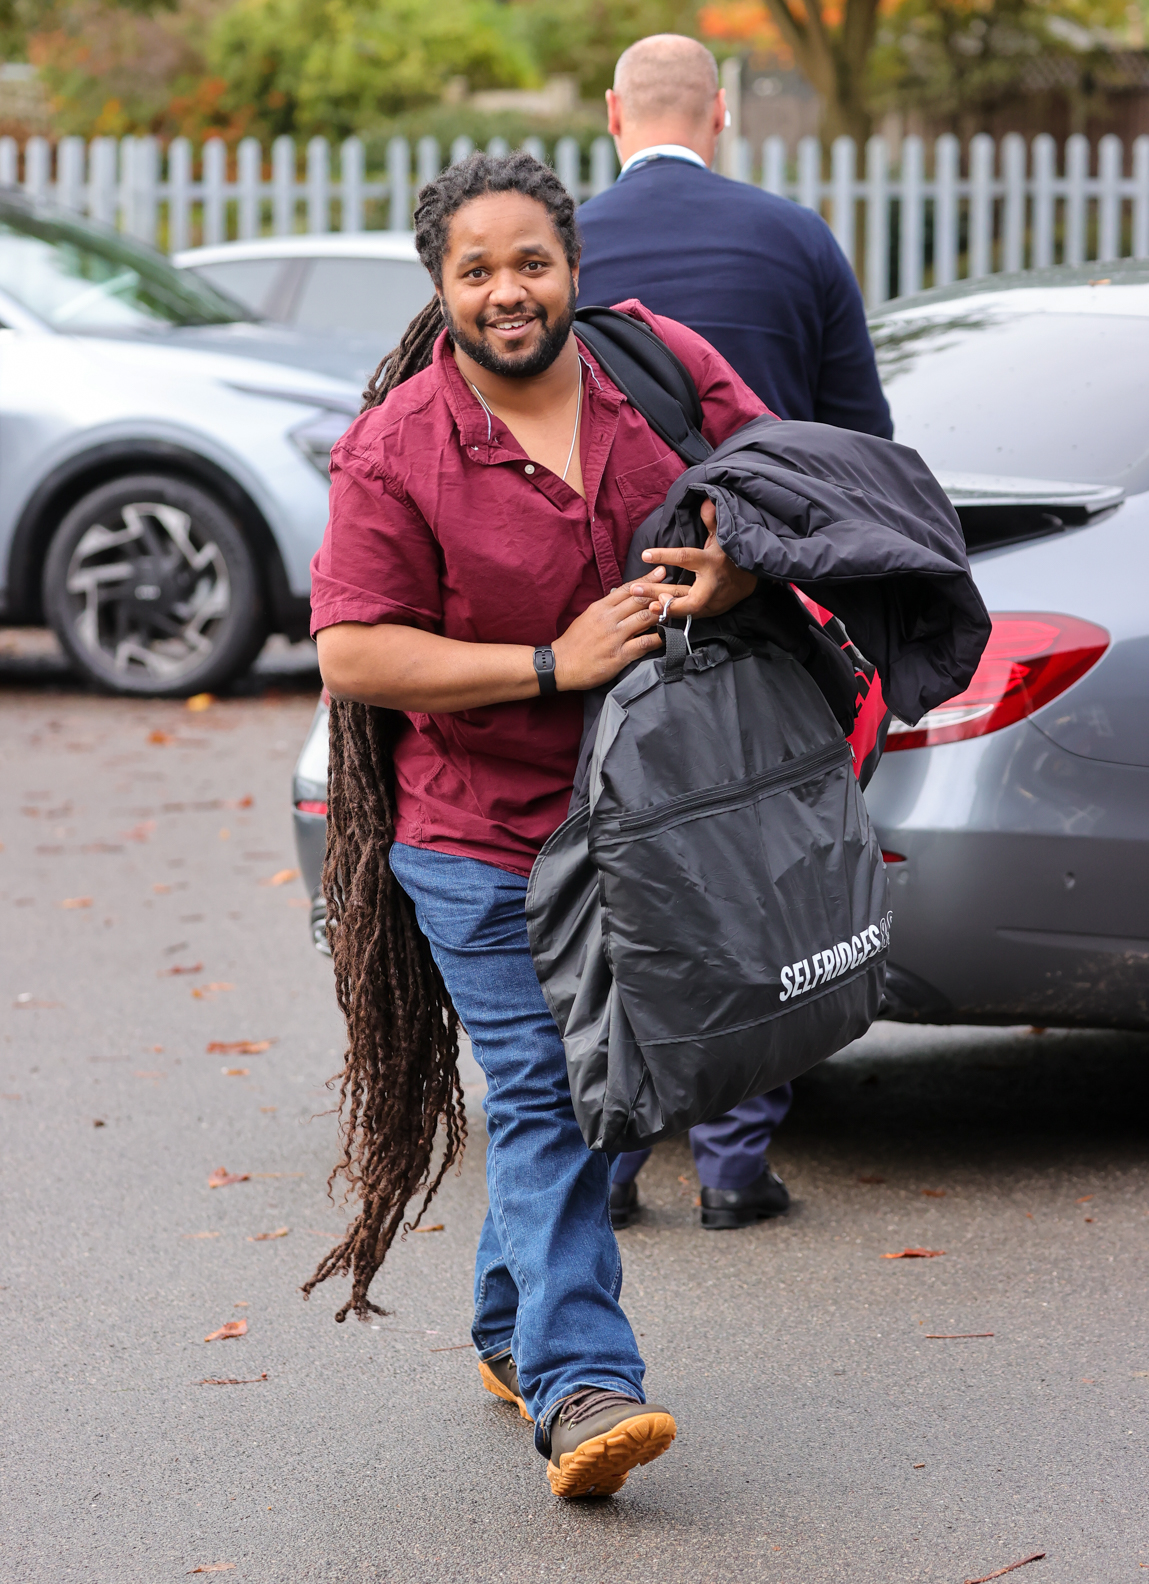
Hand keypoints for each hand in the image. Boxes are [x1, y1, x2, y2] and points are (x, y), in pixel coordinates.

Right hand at [552, 584, 664, 689]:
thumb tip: (623, 597)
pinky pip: (644, 644)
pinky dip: (657, 639)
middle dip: (660, 594)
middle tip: (675, 590)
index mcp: (600, 607)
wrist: (561, 665)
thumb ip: (606, 607)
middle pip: (640, 600)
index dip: (646, 579)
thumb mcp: (588, 617)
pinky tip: (665, 636)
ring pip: (645, 618)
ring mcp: (614, 637)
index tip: (661, 573)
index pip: (627, 588)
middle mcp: (608, 619)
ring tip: (673, 612)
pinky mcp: (619, 655)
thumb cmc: (575, 642)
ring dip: (661, 614)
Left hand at [630, 499, 755, 619]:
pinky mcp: (709, 612)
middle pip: (683, 596)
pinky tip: (651, 608)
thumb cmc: (732, 555)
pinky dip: (670, 613)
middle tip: (635, 588)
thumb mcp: (724, 536)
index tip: (645, 554)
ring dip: (660, 606)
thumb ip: (712, 520)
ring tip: (639, 599)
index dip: (665, 556)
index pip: (685, 558)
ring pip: (683, 609)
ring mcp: (710, 602)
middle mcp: (710, 585)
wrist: (752, 580)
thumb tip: (705, 501)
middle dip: (658, 593)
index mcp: (711, 562)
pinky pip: (687, 615)